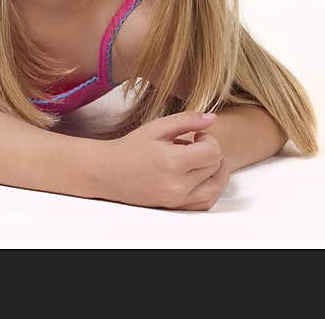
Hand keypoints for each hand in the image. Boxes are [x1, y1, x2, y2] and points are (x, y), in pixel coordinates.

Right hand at [100, 111, 228, 210]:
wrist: (108, 172)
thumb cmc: (130, 147)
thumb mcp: (156, 127)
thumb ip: (187, 120)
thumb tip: (213, 118)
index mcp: (172, 161)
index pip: (213, 152)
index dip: (209, 139)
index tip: (196, 135)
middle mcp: (177, 184)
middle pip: (215, 167)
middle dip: (210, 153)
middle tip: (194, 145)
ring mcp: (177, 199)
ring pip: (216, 188)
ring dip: (216, 172)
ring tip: (202, 160)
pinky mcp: (175, 207)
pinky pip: (206, 203)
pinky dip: (210, 189)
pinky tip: (200, 176)